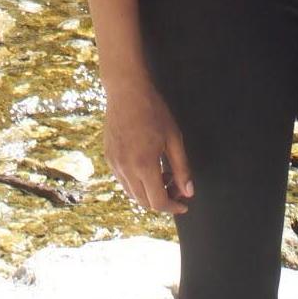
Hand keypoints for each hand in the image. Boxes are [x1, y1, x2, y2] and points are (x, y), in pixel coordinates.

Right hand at [102, 79, 192, 214]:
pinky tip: (147, 167)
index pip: (158, 202)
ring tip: (163, 175)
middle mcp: (126, 169)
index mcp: (144, 165)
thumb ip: (182, 168)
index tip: (184, 205)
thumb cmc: (153, 111)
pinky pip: (123, 180)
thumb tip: (188, 192)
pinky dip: (137, 183)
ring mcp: (115, 164)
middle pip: (144, 202)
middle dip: (163, 201)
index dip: (173, 207)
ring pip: (132, 193)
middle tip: (176, 188)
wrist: (126, 91)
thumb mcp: (174, 138)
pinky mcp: (109, 157)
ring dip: (149, 193)